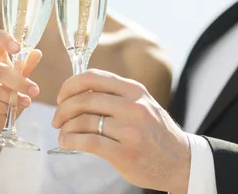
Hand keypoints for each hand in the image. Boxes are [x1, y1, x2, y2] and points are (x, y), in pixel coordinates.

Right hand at [0, 29, 41, 136]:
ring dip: (10, 97)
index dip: (4, 39)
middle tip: (35, 91)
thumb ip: (26, 67)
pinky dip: (0, 105)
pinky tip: (9, 109)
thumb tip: (37, 52)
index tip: (18, 49)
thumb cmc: (9, 94)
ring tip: (26, 102)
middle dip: (18, 82)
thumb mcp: (21, 79)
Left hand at [52, 69, 190, 192]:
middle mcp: (133, 106)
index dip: (71, 85)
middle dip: (63, 109)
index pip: (94, 77)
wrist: (179, 160)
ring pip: (83, 121)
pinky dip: (71, 140)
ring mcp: (130, 130)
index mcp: (135, 91)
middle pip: (84, 99)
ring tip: (63, 133)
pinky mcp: (124, 153)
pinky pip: (88, 142)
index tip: (62, 96)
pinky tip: (67, 142)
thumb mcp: (143, 105)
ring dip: (65, 127)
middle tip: (57, 118)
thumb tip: (80, 91)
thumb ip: (117, 96)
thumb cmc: (155, 133)